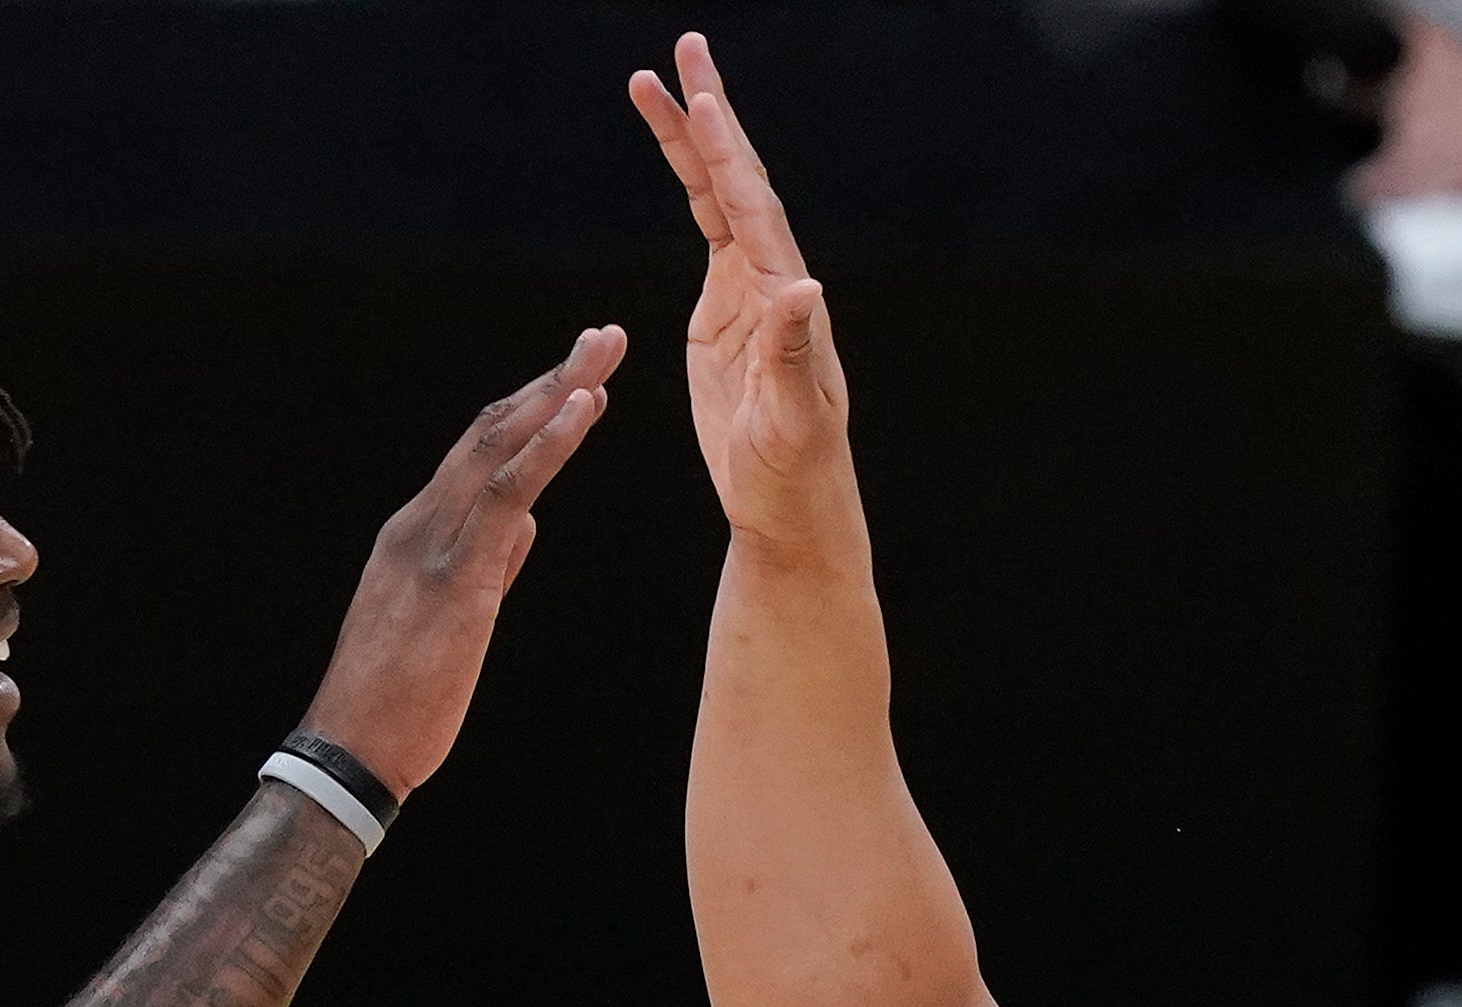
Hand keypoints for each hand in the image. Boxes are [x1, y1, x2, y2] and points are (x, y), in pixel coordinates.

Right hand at [297, 324, 628, 799]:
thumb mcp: (450, 625)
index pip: (477, 456)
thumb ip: (486, 566)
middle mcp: (419, 524)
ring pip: (498, 447)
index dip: (530, 412)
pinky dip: (546, 445)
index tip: (577, 379)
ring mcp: (432, 545)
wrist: (351, 753)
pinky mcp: (456, 577)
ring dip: (556, 391)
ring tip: (603, 351)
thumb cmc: (397, 705)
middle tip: (603, 336)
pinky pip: (504, 493)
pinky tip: (582, 409)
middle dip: (551, 379)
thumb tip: (525, 525)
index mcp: (416, 535)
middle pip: (490, 431)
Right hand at [630, 34, 857, 554]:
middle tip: (688, 47)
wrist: (788, 504)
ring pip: (717, 194)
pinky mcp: (725, 310)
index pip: (753, 212)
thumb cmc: (795, 471)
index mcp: (785, 300)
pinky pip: (706, 226)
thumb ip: (795, 354)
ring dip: (690, 137)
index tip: (703, 102)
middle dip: (711, 114)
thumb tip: (806, 291)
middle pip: (738, 179)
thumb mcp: (794, 420)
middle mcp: (772, 280)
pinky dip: (687, 182)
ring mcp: (747, 290)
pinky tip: (676, 146)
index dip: (726, 156)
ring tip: (655, 81)